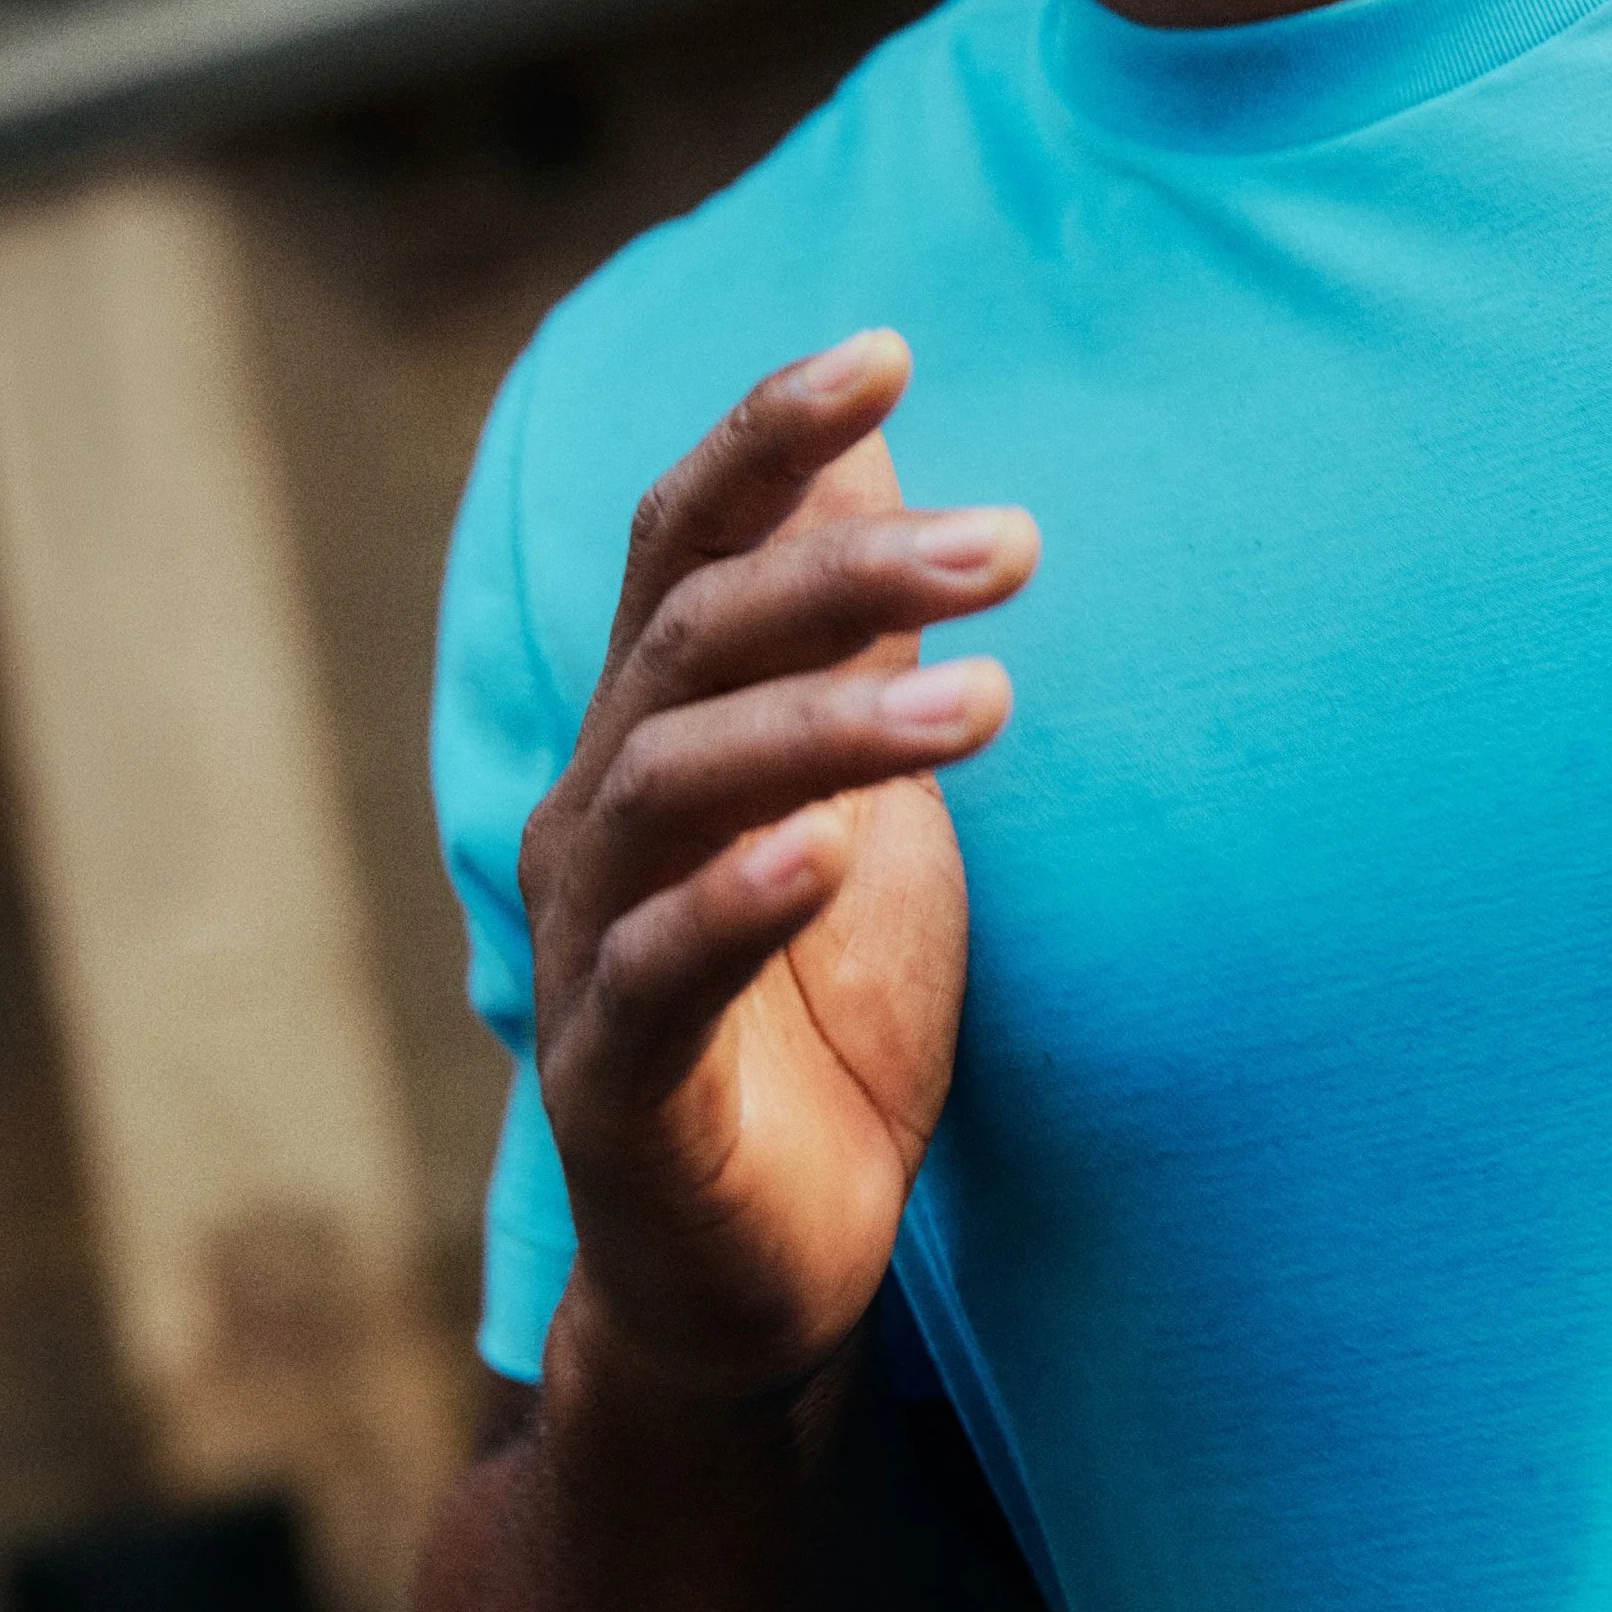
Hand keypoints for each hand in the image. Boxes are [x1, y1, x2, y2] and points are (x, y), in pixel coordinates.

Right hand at [520, 330, 1034, 1401]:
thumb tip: (876, 447)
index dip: (768, 436)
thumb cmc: (823, 1001)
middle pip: (691, 639)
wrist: (773, 1262)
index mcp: (658, 725)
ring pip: (674, 786)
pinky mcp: (612, 1087)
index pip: (684, 539)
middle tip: (1020, 538)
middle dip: (847, 571)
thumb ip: (851, 637)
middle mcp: (599, 810)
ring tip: (995, 697)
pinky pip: (653, 977)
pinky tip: (826, 856)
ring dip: (832, 724)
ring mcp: (591, 946)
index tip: (890, 349)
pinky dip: (732, 904)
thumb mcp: (865, 792)